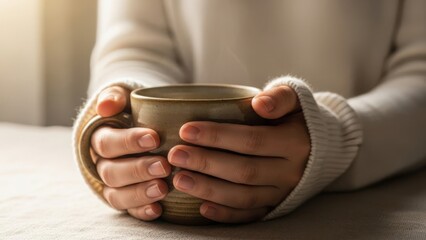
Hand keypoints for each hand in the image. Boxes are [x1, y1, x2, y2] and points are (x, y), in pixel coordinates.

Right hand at [90, 86, 170, 220]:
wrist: (141, 124)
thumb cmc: (133, 110)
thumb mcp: (123, 96)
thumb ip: (115, 96)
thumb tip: (106, 107)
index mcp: (100, 139)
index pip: (107, 143)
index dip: (128, 142)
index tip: (154, 138)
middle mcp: (102, 164)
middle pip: (111, 172)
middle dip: (138, 170)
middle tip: (164, 166)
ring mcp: (113, 184)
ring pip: (117, 195)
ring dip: (139, 193)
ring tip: (163, 188)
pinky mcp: (126, 198)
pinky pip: (129, 210)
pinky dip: (142, 211)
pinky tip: (158, 209)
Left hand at [168, 85, 309, 222]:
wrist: (323, 147)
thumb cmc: (298, 117)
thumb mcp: (296, 98)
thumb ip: (280, 96)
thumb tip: (259, 103)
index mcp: (296, 143)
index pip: (252, 140)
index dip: (217, 137)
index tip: (186, 130)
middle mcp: (291, 172)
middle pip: (244, 171)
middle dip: (206, 164)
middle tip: (175, 155)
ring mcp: (284, 193)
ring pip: (244, 197)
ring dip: (209, 190)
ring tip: (180, 180)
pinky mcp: (277, 206)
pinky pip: (251, 215)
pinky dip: (226, 214)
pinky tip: (202, 208)